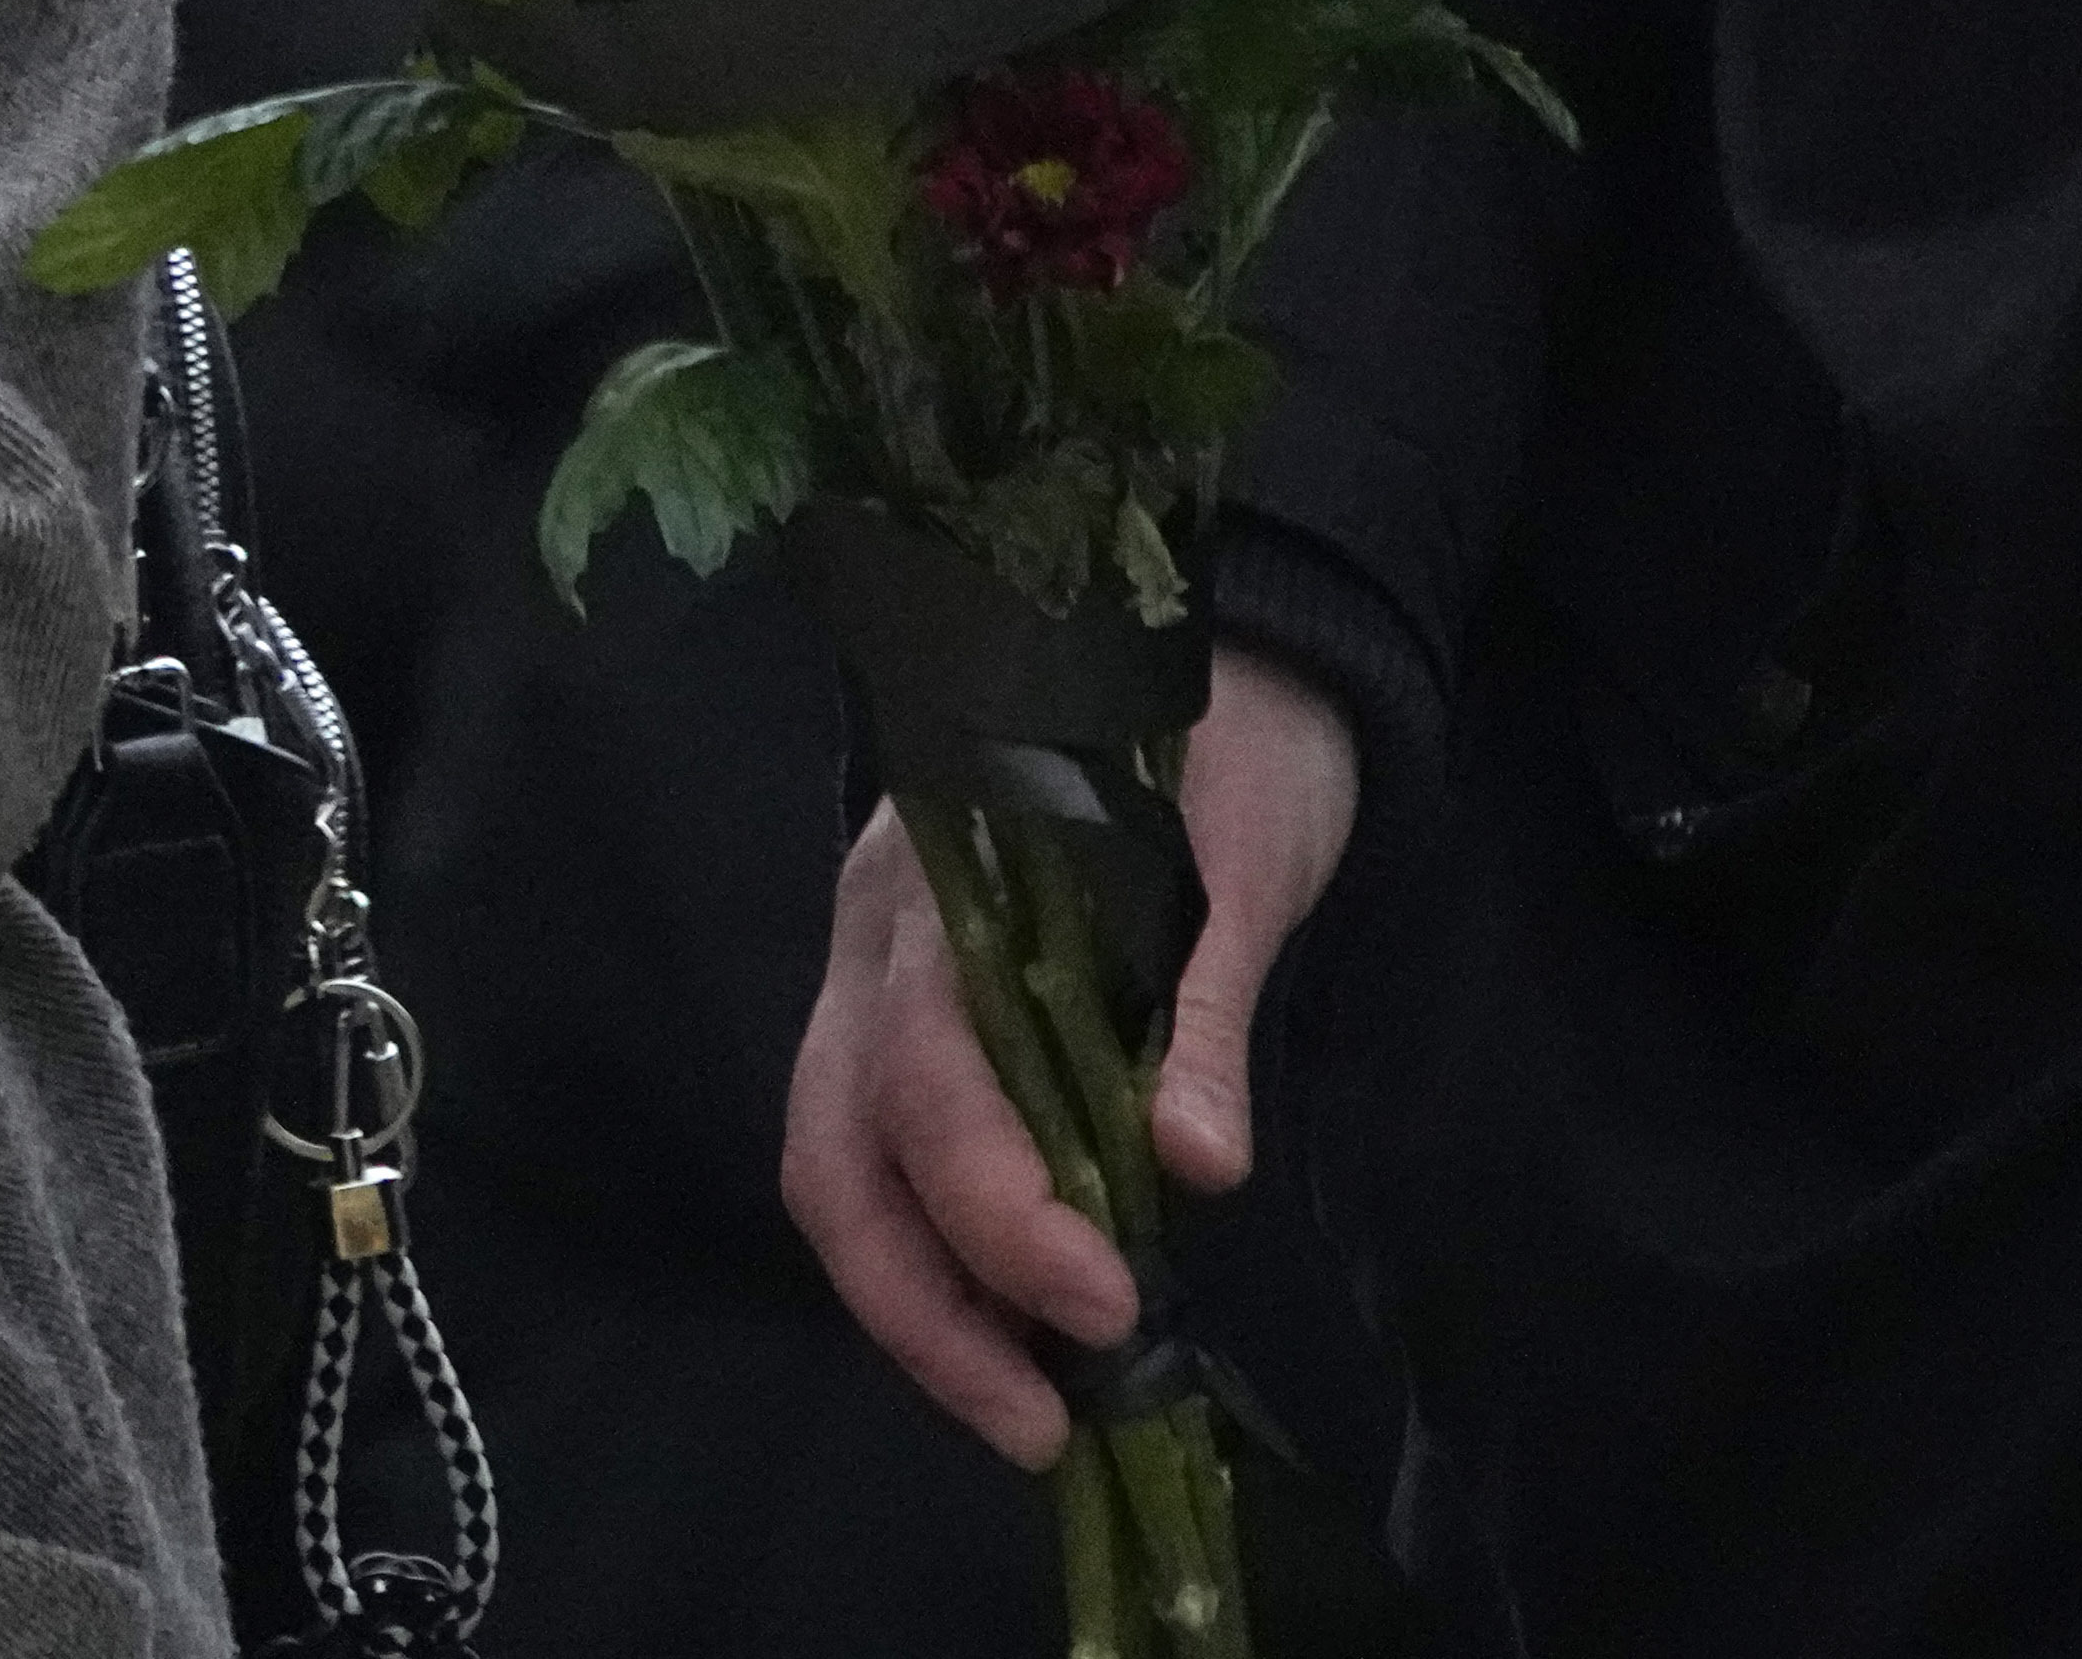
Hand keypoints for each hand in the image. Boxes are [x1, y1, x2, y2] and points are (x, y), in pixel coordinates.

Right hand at [784, 647, 1359, 1467]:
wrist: (1231, 656)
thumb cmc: (1233, 743)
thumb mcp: (1244, 857)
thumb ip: (1207, 1002)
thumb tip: (1198, 1166)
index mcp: (939, 884)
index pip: (928, 1072)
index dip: (1002, 1207)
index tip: (1108, 1304)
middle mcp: (874, 939)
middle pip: (840, 1149)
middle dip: (927, 1306)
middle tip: (1044, 1425)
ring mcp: (878, 980)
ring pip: (837, 1168)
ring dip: (918, 1309)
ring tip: (1030, 1415)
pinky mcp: (912, 1018)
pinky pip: (878, 1160)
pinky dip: (934, 1264)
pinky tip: (1015, 1333)